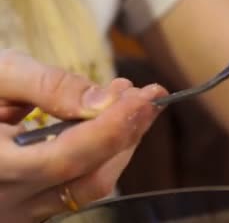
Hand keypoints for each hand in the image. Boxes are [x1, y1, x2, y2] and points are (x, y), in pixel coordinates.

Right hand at [0, 50, 167, 221]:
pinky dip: (101, 154)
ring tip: (130, 103)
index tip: (145, 96)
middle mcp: (5, 202)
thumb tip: (107, 100)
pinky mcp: (29, 207)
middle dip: (126, 133)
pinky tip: (109, 123)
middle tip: (147, 95)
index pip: (64, 158)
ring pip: (88, 188)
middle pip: (87, 178)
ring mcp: (19, 211)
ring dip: (120, 145)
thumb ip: (48, 86)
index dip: (111, 128)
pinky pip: (77, 187)